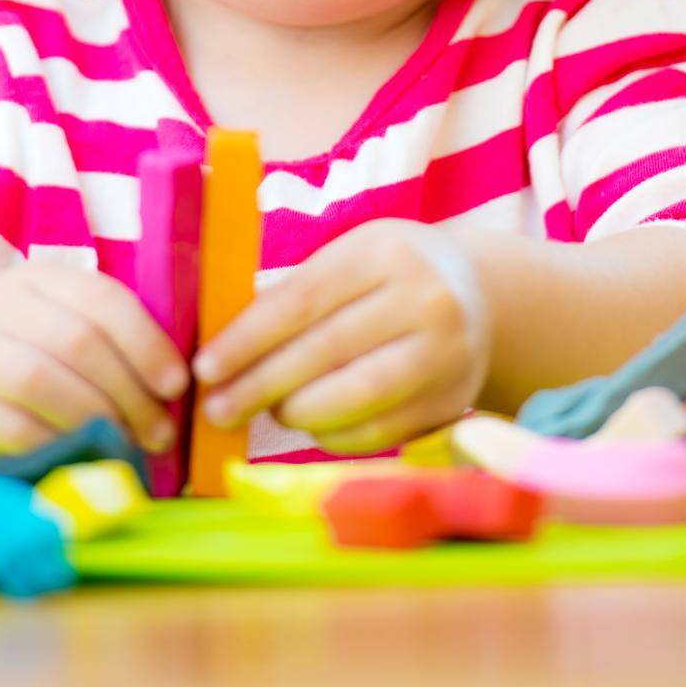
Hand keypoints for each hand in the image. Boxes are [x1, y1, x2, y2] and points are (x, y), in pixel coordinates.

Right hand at [0, 264, 189, 465]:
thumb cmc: (15, 345)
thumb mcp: (53, 317)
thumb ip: (104, 334)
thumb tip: (177, 380)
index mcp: (38, 278)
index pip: (101, 299)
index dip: (146, 343)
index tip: (176, 383)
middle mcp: (0, 306)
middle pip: (77, 342)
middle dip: (129, 392)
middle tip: (160, 430)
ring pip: (43, 382)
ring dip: (97, 420)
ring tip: (129, 446)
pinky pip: (15, 429)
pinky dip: (59, 446)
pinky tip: (86, 457)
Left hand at [191, 219, 491, 453]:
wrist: (481, 296)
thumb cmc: (391, 273)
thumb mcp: (351, 257)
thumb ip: (296, 292)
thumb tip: (222, 347)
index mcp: (384, 252)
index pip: (302, 301)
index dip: (247, 339)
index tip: (204, 368)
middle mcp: (424, 301)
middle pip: (325, 352)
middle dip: (260, 385)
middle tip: (216, 409)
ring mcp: (445, 355)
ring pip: (356, 398)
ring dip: (297, 412)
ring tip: (266, 410)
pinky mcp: (452, 402)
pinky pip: (380, 432)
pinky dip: (334, 433)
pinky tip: (309, 425)